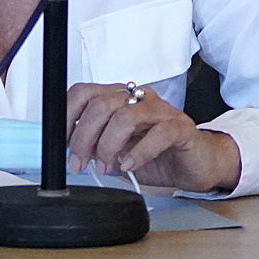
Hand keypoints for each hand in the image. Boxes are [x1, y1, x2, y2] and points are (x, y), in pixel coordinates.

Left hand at [63, 81, 239, 192]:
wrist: (195, 164)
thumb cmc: (157, 155)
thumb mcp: (117, 151)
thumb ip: (96, 146)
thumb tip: (70, 152)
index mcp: (119, 99)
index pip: (85, 92)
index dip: (68, 116)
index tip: (63, 144)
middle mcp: (138, 99)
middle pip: (101, 105)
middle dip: (85, 137)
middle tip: (82, 163)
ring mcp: (160, 111)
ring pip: (126, 116)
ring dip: (109, 145)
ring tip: (106, 166)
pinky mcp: (180, 128)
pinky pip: (159, 133)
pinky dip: (139, 152)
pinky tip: (130, 165)